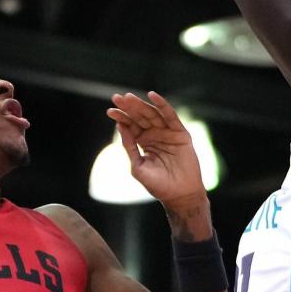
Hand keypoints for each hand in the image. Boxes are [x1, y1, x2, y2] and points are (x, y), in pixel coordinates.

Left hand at [106, 91, 208, 212]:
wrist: (179, 195)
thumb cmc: (158, 185)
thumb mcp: (137, 166)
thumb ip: (129, 146)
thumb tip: (119, 126)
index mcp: (143, 142)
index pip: (130, 126)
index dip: (120, 117)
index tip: (109, 111)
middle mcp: (155, 135)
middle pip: (139, 117)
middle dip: (128, 107)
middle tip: (116, 98)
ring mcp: (168, 133)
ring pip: (152, 114)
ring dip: (141, 105)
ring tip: (129, 97)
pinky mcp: (180, 133)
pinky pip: (170, 116)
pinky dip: (162, 105)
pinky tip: (152, 95)